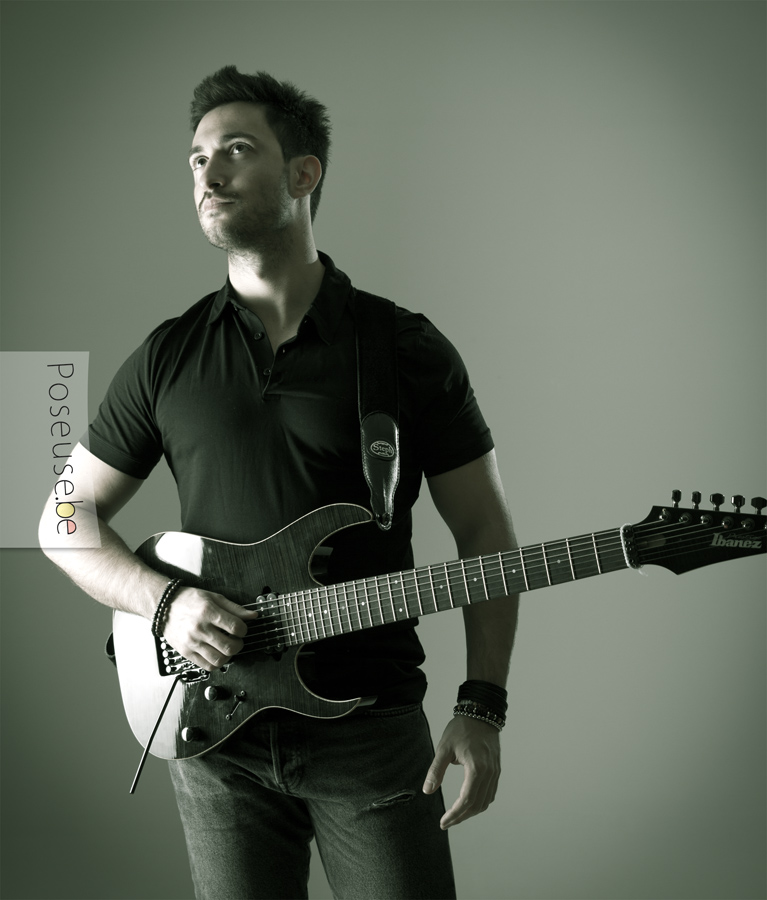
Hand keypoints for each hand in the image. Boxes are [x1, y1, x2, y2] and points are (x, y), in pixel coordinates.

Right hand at [161, 587, 258, 671]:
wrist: (165, 607)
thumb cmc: (189, 600)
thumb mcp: (214, 597)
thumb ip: (235, 608)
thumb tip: (253, 615)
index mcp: (208, 612)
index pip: (236, 627)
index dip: (244, 629)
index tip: (241, 628)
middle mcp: (200, 629)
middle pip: (229, 647)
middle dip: (239, 645)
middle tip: (237, 640)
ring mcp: (192, 642)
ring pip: (219, 660)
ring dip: (229, 656)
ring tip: (227, 647)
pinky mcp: (186, 652)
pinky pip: (206, 666)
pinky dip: (216, 663)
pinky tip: (217, 654)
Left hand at [422, 714, 500, 828]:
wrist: (481, 713)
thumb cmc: (461, 729)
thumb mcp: (444, 748)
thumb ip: (436, 770)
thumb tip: (427, 791)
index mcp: (476, 768)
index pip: (466, 800)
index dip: (454, 814)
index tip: (443, 822)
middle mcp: (489, 773)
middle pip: (477, 805)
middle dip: (461, 817)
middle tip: (447, 822)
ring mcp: (495, 772)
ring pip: (485, 801)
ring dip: (471, 812)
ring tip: (456, 815)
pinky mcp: (496, 770)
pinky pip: (490, 793)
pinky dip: (480, 802)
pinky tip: (469, 803)